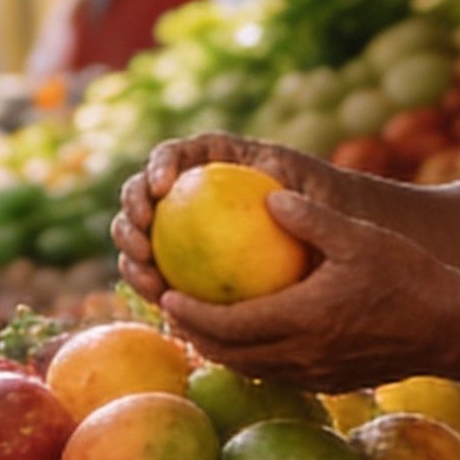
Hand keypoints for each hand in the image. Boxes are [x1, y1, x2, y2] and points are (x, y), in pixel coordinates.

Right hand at [110, 134, 346, 303]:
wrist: (328, 239)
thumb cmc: (325, 211)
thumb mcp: (322, 198)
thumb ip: (300, 198)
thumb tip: (275, 202)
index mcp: (215, 160)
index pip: (177, 155)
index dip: (160, 164)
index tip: (163, 187)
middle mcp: (190, 190)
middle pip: (143, 191)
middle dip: (132, 209)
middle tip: (143, 233)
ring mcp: (180, 226)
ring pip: (140, 233)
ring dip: (130, 252)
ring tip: (147, 275)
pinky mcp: (180, 262)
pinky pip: (158, 271)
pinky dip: (152, 284)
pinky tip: (162, 304)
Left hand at [150, 185, 457, 391]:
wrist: (452, 329)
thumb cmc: (409, 276)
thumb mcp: (361, 238)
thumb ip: (312, 220)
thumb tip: (268, 196)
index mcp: (304, 320)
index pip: (229, 326)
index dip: (191, 314)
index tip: (166, 293)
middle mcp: (303, 355)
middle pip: (230, 354)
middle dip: (194, 334)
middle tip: (171, 306)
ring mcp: (317, 374)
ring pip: (251, 367)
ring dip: (220, 348)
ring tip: (199, 321)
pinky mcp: (331, 381)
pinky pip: (277, 372)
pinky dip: (252, 356)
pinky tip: (247, 334)